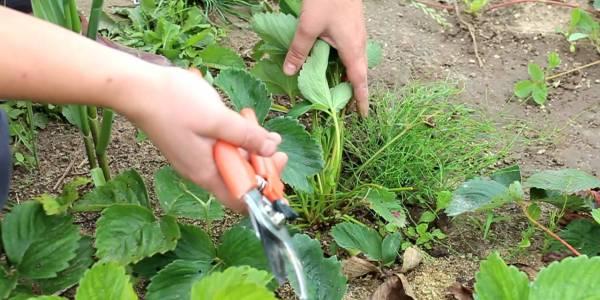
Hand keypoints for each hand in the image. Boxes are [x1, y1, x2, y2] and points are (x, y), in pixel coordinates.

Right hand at [117, 67, 286, 211]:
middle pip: (240, 177)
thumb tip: (272, 148)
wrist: (137, 88)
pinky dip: (233, 134)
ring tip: (252, 118)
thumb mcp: (218, 119)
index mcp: (207, 173)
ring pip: (231, 159)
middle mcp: (202, 170)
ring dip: (248, 142)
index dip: (265, 189)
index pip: (241, 199)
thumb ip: (247, 136)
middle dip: (261, 160)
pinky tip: (238, 116)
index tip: (277, 165)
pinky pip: (220, 146)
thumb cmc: (174, 104)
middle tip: (274, 139)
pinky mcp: (192, 143)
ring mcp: (196, 156)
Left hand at [284, 0, 368, 115]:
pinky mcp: (352, 25)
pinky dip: (344, 62)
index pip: (359, 80)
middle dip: (353, 90)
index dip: (360, 99)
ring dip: (348, 76)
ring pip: (355, 61)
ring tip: (338, 88)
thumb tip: (289, 71)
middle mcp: (359, 42)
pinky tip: (332, 62)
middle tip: (345, 106)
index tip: (362, 114)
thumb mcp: (308, 26)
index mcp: (352, 47)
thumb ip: (299, 49)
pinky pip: (351, 50)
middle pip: (359, 72)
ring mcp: (357, 33)